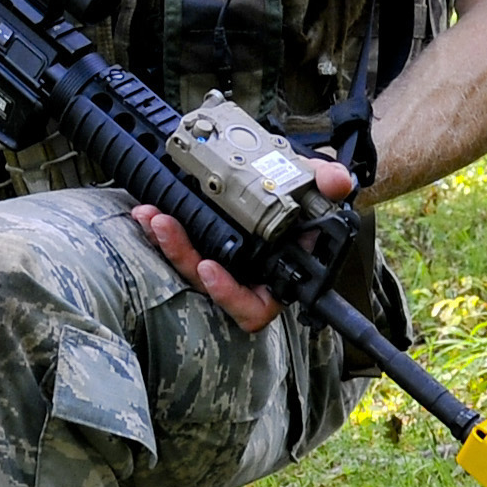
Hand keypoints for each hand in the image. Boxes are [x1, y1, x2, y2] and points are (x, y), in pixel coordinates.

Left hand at [136, 159, 353, 334]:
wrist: (279, 190)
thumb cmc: (299, 205)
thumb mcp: (313, 192)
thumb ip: (325, 186)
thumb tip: (338, 180)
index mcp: (274, 279)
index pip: (252, 305)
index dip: (228, 294)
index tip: (208, 270)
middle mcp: (245, 279)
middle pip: (207, 283)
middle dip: (184, 257)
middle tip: (166, 225)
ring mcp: (222, 266)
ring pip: (189, 267)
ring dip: (169, 241)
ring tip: (154, 215)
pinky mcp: (198, 250)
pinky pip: (177, 253)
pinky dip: (162, 237)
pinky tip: (149, 217)